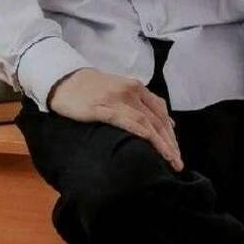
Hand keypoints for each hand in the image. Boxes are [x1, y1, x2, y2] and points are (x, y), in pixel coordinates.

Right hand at [47, 68, 183, 171]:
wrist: (65, 80)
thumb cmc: (92, 89)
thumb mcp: (120, 91)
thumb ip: (141, 104)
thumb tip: (165, 123)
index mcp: (136, 87)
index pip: (161, 112)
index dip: (171, 133)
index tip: (177, 152)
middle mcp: (131, 92)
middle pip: (157, 120)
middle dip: (170, 143)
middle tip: (178, 163)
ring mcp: (118, 99)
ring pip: (147, 123)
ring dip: (161, 144)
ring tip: (170, 161)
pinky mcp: (103, 108)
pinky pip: (127, 121)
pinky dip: (142, 133)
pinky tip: (150, 144)